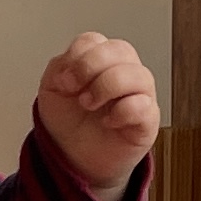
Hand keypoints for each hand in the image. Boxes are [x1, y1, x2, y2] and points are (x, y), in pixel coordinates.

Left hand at [34, 34, 158, 199]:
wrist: (72, 158)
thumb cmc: (68, 122)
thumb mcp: (52, 89)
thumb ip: (60, 67)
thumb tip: (73, 63)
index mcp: (99, 61)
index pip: (95, 41)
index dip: (78, 56)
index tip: (63, 81)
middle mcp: (122, 73)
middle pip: (121, 49)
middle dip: (92, 66)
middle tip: (75, 90)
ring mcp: (139, 95)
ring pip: (138, 74)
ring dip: (107, 86)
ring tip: (89, 104)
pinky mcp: (147, 121)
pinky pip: (145, 106)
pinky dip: (123, 111)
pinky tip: (108, 122)